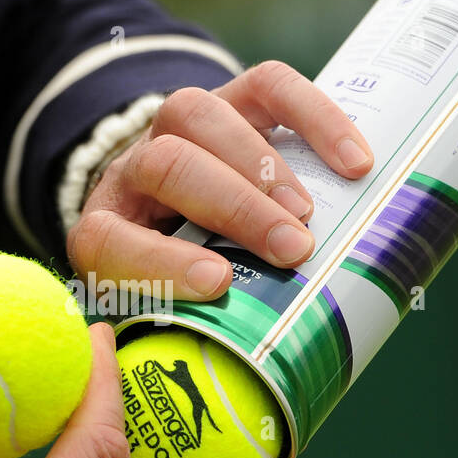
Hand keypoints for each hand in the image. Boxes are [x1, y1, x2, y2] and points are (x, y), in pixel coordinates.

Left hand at [67, 60, 373, 299]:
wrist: (166, 197)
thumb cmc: (174, 269)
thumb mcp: (165, 303)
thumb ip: (189, 327)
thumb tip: (247, 373)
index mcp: (104, 231)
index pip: (110, 241)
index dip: (159, 261)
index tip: (219, 282)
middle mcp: (133, 171)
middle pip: (168, 166)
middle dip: (235, 208)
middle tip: (294, 251)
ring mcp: (177, 126)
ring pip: (202, 114)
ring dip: (263, 166)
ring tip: (309, 214)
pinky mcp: (229, 98)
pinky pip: (265, 84)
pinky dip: (313, 115)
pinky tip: (353, 159)